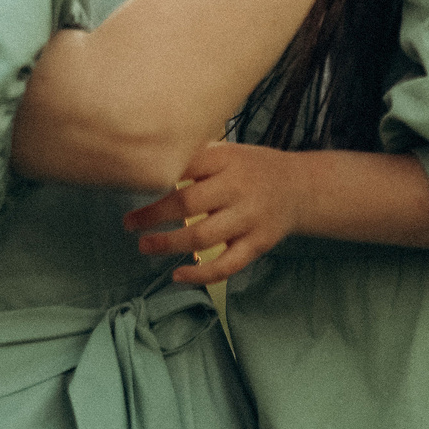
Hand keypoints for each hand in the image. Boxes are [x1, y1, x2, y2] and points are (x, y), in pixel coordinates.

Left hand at [124, 141, 304, 284]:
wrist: (300, 188)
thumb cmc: (252, 169)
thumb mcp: (228, 152)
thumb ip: (196, 158)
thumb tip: (148, 164)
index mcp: (227, 160)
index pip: (185, 165)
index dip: (157, 177)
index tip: (132, 185)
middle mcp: (239, 188)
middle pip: (188, 203)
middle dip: (153, 215)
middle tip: (128, 224)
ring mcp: (250, 218)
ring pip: (203, 237)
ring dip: (168, 244)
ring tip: (144, 246)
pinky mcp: (258, 244)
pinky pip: (227, 265)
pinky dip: (200, 274)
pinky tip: (178, 275)